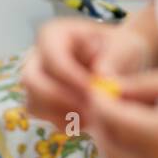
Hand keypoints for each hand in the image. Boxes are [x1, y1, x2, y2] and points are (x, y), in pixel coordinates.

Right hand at [21, 18, 153, 131]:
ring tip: (93, 115)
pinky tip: (88, 119)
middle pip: (32, 81)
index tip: (96, 91)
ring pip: (34, 103)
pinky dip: (64, 122)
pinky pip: (42, 117)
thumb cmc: (120, 50)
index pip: (53, 58)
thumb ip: (115, 59)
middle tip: (91, 109)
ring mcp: (35, 80)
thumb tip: (101, 77)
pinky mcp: (39, 100)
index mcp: (53, 34)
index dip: (72, 78)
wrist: (118, 64)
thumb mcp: (125, 47)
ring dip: (63, 114)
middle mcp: (36, 56)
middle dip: (61, 99)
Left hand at [87, 68, 157, 157]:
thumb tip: (110, 87)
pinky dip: (129, 157)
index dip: (98, 101)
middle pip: (110, 150)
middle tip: (100, 102)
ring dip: (112, 144)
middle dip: (100, 126)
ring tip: (115, 117)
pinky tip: (136, 134)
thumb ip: (141, 86)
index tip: (95, 85)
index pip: (112, 119)